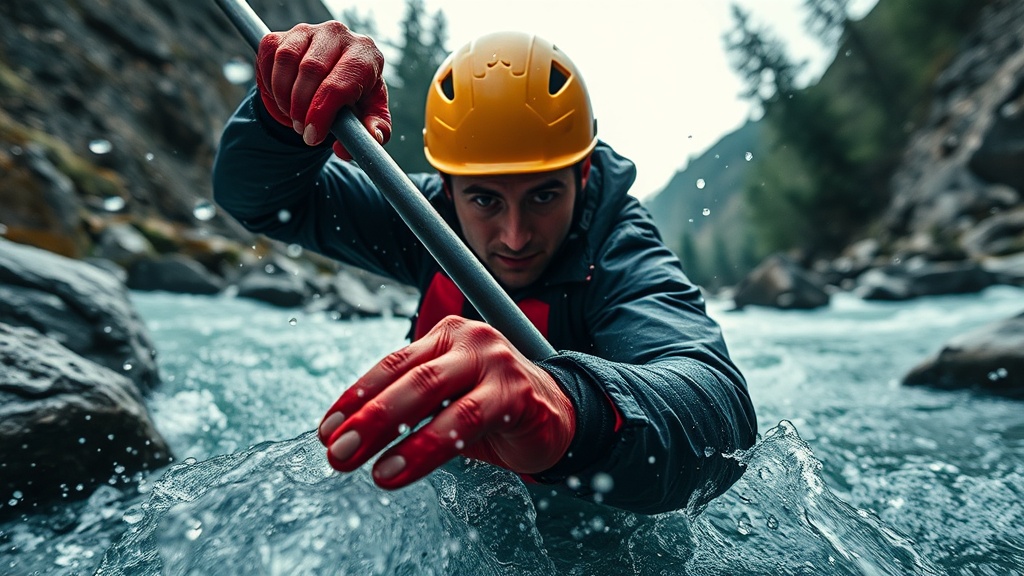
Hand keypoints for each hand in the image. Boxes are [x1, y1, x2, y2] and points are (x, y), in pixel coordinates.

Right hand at [256, 21, 390, 158]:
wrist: (334, 79)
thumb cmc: (356, 97)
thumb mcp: (370, 116)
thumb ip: (377, 130)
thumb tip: (372, 137)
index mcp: (365, 54)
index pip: (340, 84)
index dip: (321, 114)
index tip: (312, 136)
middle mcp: (339, 35)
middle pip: (312, 69)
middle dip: (301, 107)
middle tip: (301, 129)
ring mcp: (309, 30)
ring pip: (287, 60)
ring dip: (283, 96)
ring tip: (293, 115)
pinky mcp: (283, 33)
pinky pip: (268, 55)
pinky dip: (270, 84)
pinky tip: (281, 99)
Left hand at [317, 316, 575, 488]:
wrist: (558, 417)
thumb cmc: (493, 410)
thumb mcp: (446, 402)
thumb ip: (409, 406)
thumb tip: (348, 433)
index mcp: (445, 336)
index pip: (390, 363)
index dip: (355, 397)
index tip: (327, 430)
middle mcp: (469, 339)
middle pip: (406, 376)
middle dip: (365, 416)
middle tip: (336, 450)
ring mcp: (495, 361)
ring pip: (431, 392)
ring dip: (390, 432)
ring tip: (362, 466)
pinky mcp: (516, 391)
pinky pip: (464, 419)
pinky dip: (425, 447)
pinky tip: (399, 469)